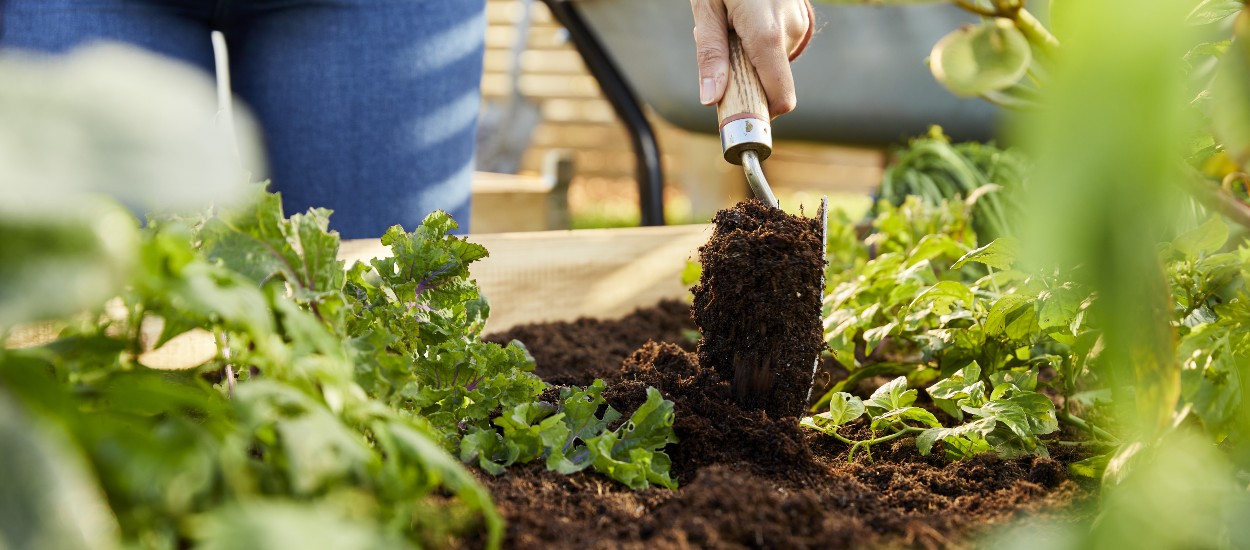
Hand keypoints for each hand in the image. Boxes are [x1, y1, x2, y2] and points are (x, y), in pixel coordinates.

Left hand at [691, 0, 812, 116]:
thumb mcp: (707, 8)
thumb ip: (710, 54)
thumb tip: (710, 100)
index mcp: (767, 35)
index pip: (780, 98)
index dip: (760, 112)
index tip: (735, 109)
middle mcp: (790, 32)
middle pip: (771, 82)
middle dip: (745, 76)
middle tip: (724, 45)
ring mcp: (799, 24)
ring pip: (773, 64)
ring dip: (751, 57)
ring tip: (734, 24)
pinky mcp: (800, 18)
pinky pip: (779, 47)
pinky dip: (761, 43)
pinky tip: (747, 18)